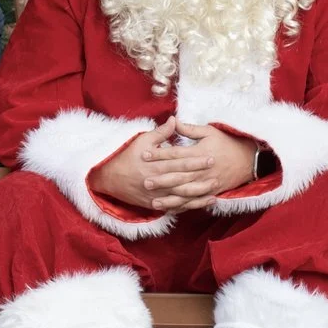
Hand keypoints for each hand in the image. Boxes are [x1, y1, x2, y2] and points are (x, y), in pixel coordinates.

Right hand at [91, 117, 211, 210]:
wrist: (109, 178)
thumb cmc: (127, 156)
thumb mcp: (142, 141)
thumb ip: (161, 133)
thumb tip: (175, 119)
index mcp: (155, 165)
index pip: (179, 163)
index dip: (196, 161)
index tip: (211, 158)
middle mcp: (156, 182)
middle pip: (182, 181)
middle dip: (201, 178)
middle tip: (218, 174)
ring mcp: (155, 195)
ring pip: (180, 197)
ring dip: (198, 195)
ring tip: (214, 191)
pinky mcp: (155, 205)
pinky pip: (174, 207)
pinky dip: (189, 206)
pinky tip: (202, 204)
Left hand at [153, 121, 256, 210]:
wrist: (249, 159)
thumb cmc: (227, 142)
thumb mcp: (209, 131)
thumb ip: (189, 129)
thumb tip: (172, 120)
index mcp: (200, 153)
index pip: (176, 154)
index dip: (159, 154)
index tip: (144, 155)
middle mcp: (202, 170)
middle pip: (178, 176)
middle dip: (161, 179)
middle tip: (144, 181)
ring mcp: (207, 183)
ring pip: (185, 193)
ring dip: (169, 198)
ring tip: (154, 201)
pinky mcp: (211, 192)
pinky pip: (195, 201)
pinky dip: (183, 206)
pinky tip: (171, 210)